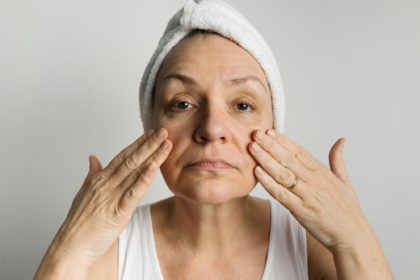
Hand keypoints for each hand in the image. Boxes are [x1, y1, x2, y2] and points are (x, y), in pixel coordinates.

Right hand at [43, 128, 171, 268]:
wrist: (70, 247)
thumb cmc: (78, 223)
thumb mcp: (84, 194)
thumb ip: (92, 174)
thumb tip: (93, 157)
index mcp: (99, 179)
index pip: (123, 156)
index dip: (139, 144)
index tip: (152, 133)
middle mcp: (105, 184)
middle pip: (131, 159)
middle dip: (149, 144)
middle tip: (163, 131)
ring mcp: (111, 197)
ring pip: (135, 171)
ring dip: (152, 156)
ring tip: (166, 144)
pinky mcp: (117, 212)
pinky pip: (133, 193)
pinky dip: (144, 179)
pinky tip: (154, 168)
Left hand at [248, 129, 369, 250]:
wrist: (353, 236)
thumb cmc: (347, 210)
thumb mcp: (345, 181)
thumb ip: (337, 160)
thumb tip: (341, 141)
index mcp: (322, 172)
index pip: (299, 151)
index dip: (283, 140)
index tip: (269, 131)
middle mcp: (314, 181)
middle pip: (288, 159)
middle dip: (270, 145)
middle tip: (255, 134)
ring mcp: (307, 196)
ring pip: (283, 174)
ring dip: (266, 159)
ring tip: (252, 148)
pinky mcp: (302, 211)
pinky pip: (281, 194)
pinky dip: (269, 182)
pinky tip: (258, 172)